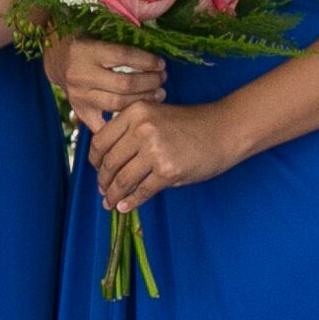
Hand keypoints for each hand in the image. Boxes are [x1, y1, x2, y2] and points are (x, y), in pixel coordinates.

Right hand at [45, 35, 164, 125]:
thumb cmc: (85, 42)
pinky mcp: (80, 110)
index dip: (147, 60)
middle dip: (149, 82)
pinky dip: (121, 122)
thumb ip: (122, 37)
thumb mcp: (99, 32)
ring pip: (118, 104)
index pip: (123, 56)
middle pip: (124, 84)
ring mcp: (79, 96)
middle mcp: (80, 75)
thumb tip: (154, 44)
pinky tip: (137, 115)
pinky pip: (104, 124)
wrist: (57, 59)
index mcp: (86, 51)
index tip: (161, 63)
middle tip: (162, 79)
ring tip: (158, 94)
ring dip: (143, 100)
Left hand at [86, 96, 245, 212]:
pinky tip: (125, 206)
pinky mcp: (168, 171)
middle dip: (102, 180)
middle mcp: (141, 129)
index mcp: (135, 113)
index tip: (95, 169)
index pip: (100, 141)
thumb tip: (104, 159)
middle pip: (108, 162)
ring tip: (110, 202)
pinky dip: (131, 202)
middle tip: (102, 190)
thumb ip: (130, 131)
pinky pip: (142, 191)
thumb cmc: (189, 125)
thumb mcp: (155, 116)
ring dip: (113, 194)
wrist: (225, 130)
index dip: (93, 160)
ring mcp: (155, 151)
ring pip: (122, 179)